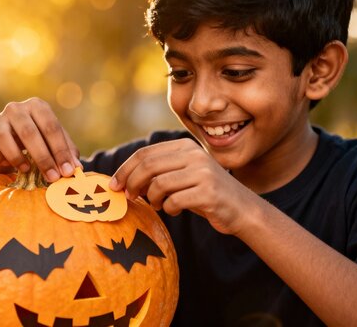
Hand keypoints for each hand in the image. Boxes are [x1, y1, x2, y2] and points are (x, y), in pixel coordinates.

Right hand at [0, 98, 81, 181]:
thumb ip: (67, 153)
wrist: (8, 147)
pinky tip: (6, 165)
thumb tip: (76, 169)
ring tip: (27, 170)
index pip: (51, 127)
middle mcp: (16, 108)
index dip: (61, 151)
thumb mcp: (54, 145)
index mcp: (38, 107)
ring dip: (17, 157)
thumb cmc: (38, 144)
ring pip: (3, 136)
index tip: (68, 171)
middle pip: (29, 132)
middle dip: (43, 158)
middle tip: (53, 177)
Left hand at [110, 138, 257, 235]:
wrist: (242, 209)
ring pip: (159, 184)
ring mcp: (203, 172)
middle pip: (148, 166)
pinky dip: (169, 209)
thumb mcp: (182, 175)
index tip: (114, 184)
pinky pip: (174, 201)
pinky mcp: (208, 192)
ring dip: (152, 199)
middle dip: (132, 183)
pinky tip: (173, 210)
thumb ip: (158, 172)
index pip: (145, 153)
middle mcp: (194, 155)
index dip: (125, 169)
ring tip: (158, 204)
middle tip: (128, 197)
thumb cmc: (205, 194)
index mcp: (185, 147)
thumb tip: (123, 179)